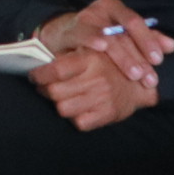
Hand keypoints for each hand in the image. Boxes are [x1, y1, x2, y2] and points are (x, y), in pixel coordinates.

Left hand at [31, 46, 157, 130]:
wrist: (140, 81)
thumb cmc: (106, 64)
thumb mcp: (88, 51)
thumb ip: (66, 56)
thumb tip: (37, 62)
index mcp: (89, 60)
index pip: (55, 70)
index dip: (39, 75)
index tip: (33, 76)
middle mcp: (96, 79)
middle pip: (54, 91)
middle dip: (44, 90)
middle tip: (43, 87)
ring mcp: (103, 98)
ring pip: (63, 108)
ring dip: (58, 104)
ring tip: (59, 98)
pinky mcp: (108, 114)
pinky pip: (80, 123)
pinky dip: (74, 118)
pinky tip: (76, 109)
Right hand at [36, 0, 172, 88]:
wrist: (65, 35)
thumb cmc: (101, 35)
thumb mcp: (124, 34)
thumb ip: (148, 38)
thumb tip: (171, 45)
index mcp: (115, 8)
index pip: (135, 22)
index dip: (148, 40)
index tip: (158, 60)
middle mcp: (100, 10)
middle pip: (123, 33)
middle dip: (138, 57)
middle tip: (149, 77)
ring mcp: (84, 19)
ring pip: (107, 37)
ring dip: (123, 57)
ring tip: (134, 74)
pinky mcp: (70, 30)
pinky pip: (82, 35)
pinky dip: (92, 39)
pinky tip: (101, 47)